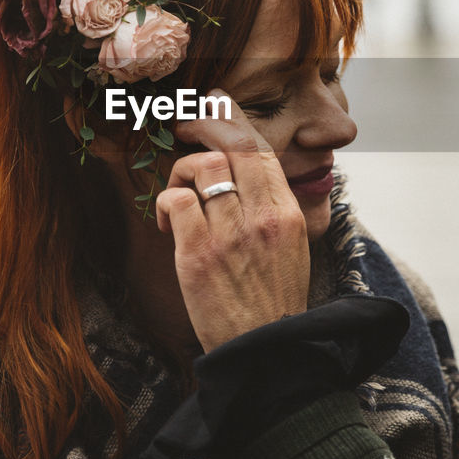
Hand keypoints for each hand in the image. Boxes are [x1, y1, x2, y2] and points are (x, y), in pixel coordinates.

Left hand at [155, 89, 309, 352]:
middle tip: (184, 125)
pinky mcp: (197, 255)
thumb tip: (248, 171)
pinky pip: (176, 200)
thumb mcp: (292, 248)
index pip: (260, 148)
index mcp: (286, 213)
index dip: (232, 118)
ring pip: (202, 166)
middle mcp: (262, 217)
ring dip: (182, 169)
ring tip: (179, 190)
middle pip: (231, 145)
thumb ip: (272, 207)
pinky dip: (166, 202)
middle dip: (204, 122)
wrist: (266, 353)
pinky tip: (167, 221)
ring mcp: (229, 235)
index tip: (214, 105)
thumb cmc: (275, 302)